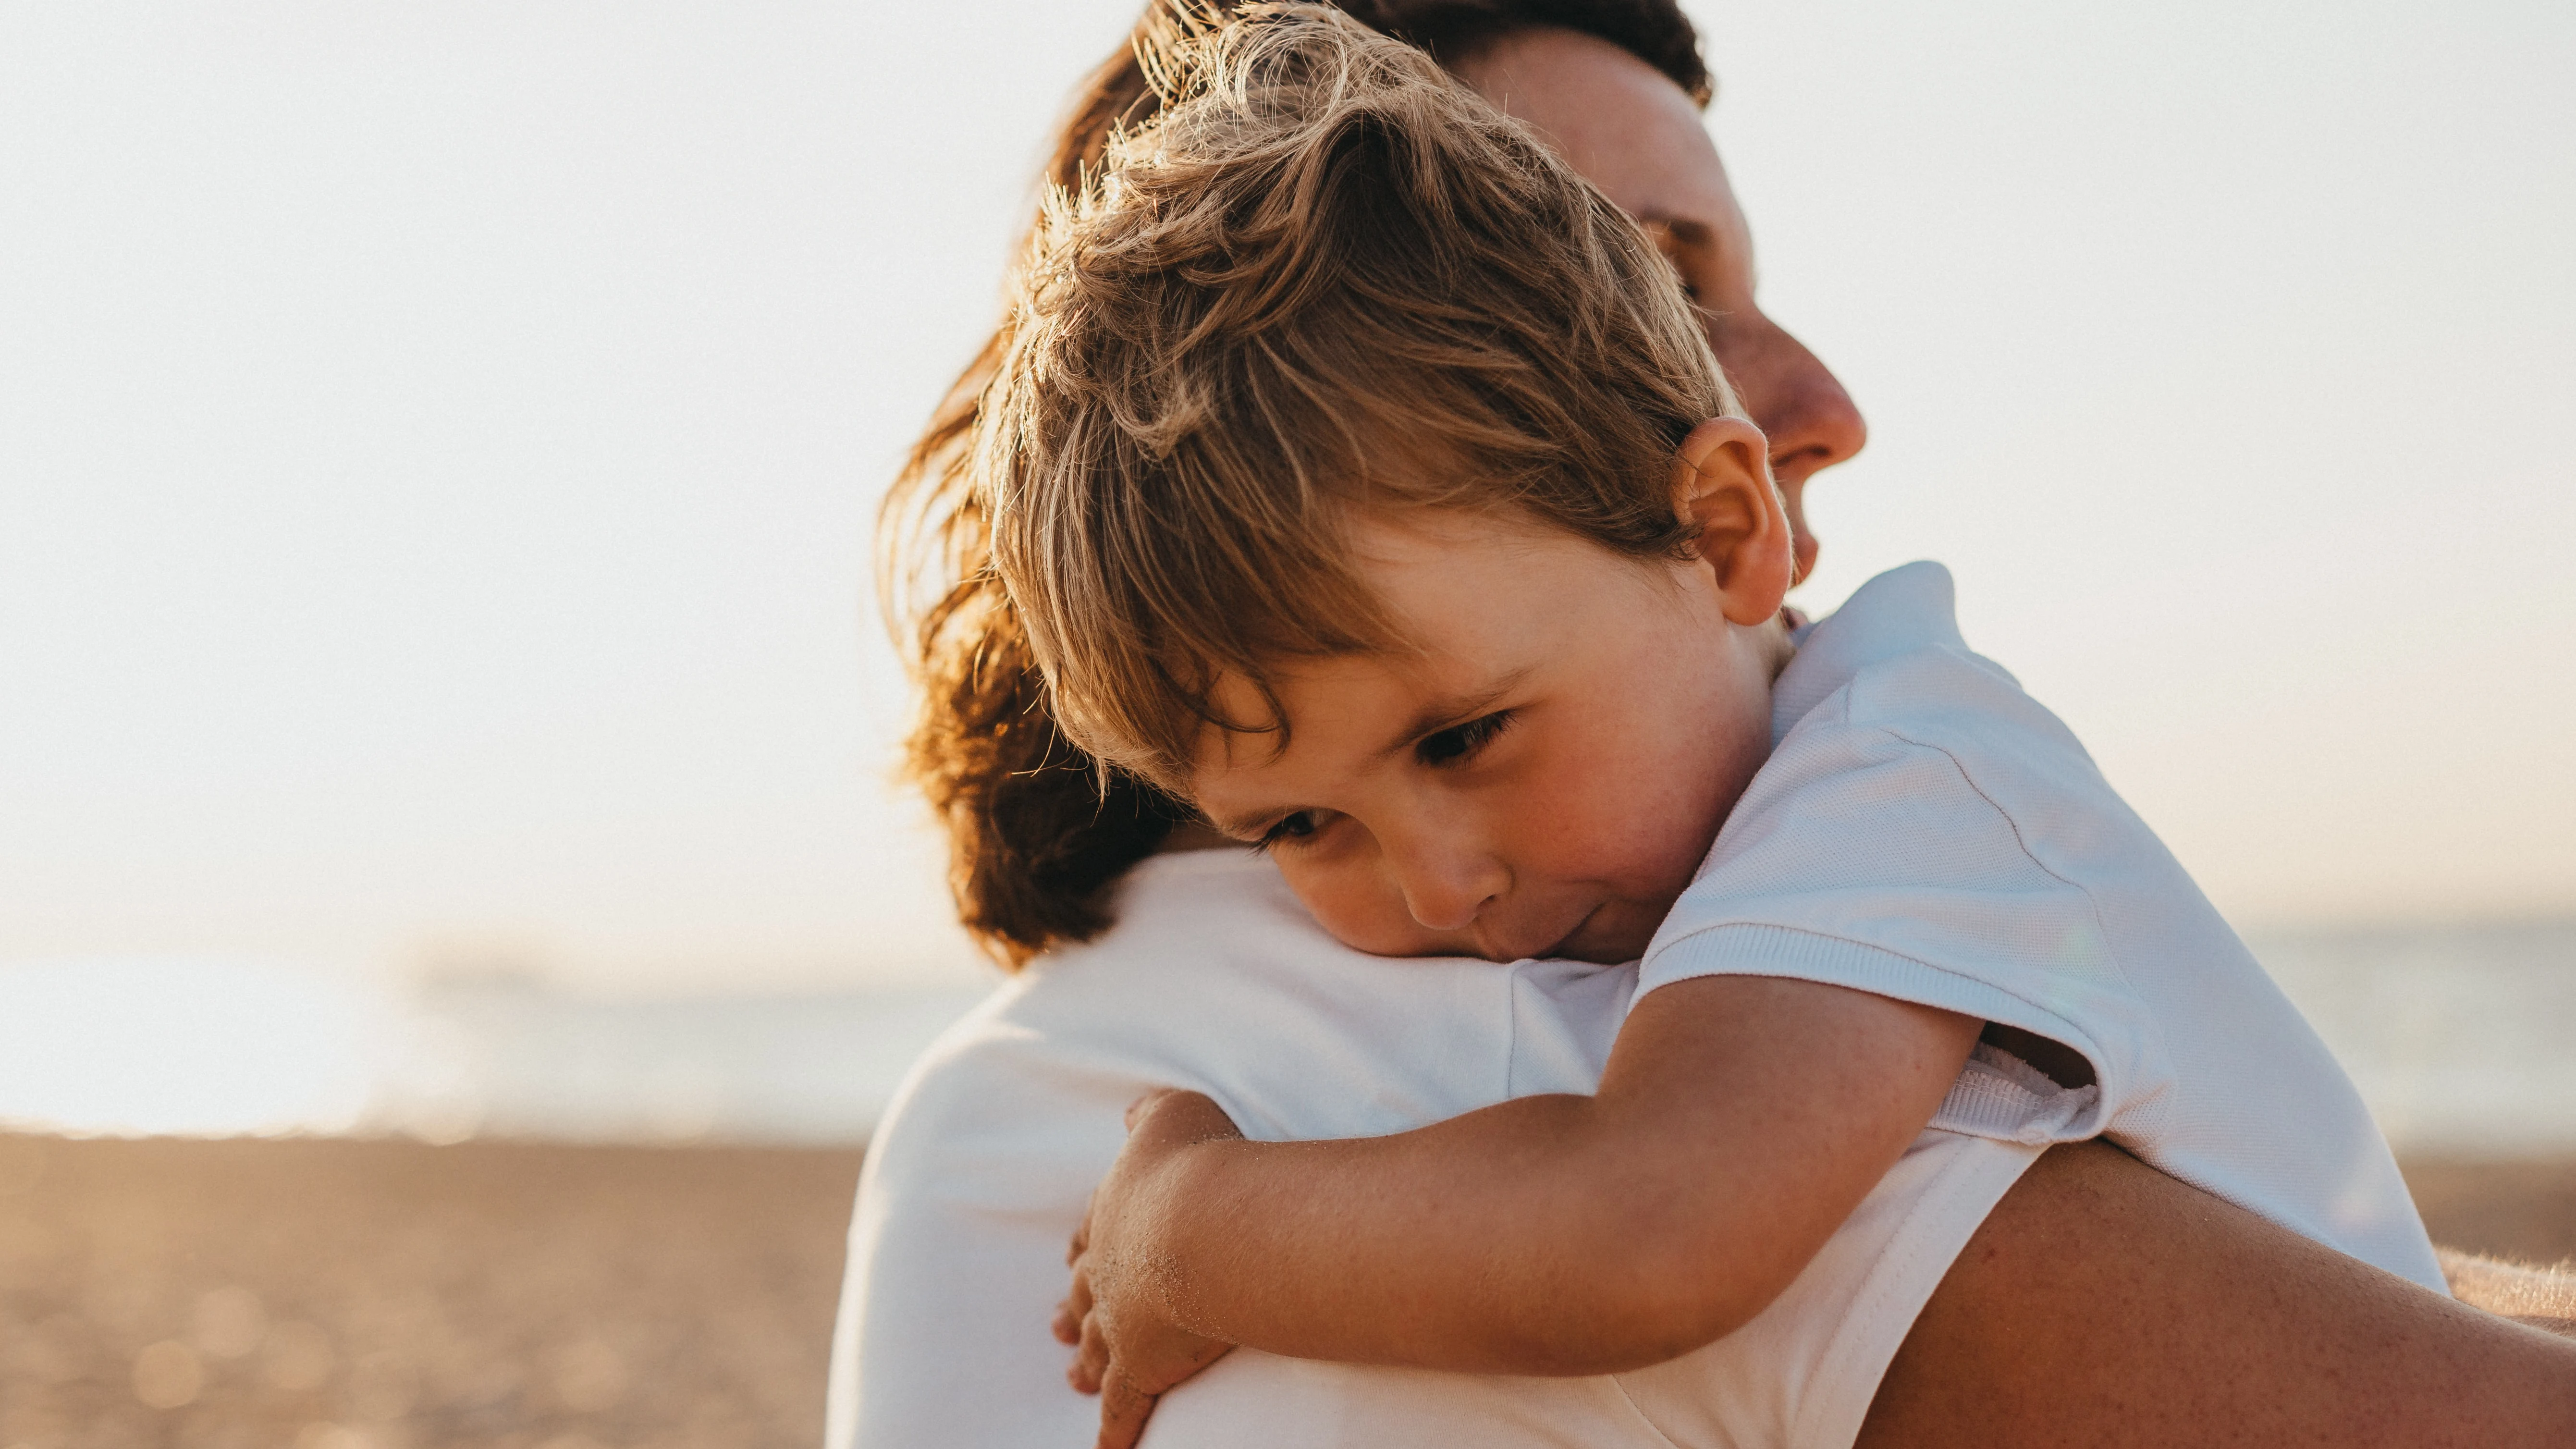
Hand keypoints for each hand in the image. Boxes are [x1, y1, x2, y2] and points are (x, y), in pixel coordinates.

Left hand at [1053, 1088, 1245, 1448]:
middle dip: (1071, 1308)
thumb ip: (1149, 1112)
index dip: (1086, 1244)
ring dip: (1084, 1362)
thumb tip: (1132, 1111)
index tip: (1073, 1255)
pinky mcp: (1142, 1366)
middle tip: (1055, 1325)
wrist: (1206, 1224)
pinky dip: (1113, 1431)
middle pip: (1083, 1293)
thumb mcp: (1173, 1113)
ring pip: (1094, 1349)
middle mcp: (1109, 1268)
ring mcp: (1121, 1321)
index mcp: (1116, 1212)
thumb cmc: (1199, 1162)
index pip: (1094, 1231)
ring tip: (1072, 1377)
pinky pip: (1123, 1407)